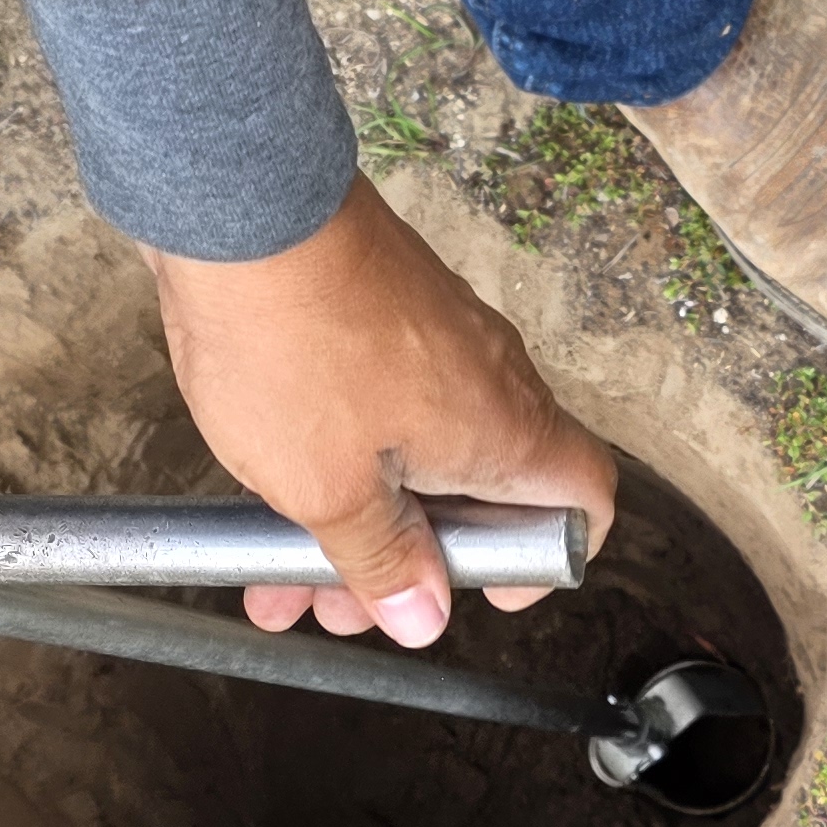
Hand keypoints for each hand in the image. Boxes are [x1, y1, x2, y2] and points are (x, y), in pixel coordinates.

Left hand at [144, 177, 616, 646]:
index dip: (545, 558)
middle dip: (413, 558)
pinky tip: (267, 485)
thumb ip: (382, 561)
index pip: (586, 501)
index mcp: (505, 431)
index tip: (483, 588)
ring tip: (281, 565)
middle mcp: (491, 377)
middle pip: (487, 491)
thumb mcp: (329, 490)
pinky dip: (341, 452)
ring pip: (422, 451)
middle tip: (345, 598)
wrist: (240, 209)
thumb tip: (423, 617)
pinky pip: (385, 400)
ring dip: (363, 515)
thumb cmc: (292, 342)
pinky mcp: (388, 308)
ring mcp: (441, 335)